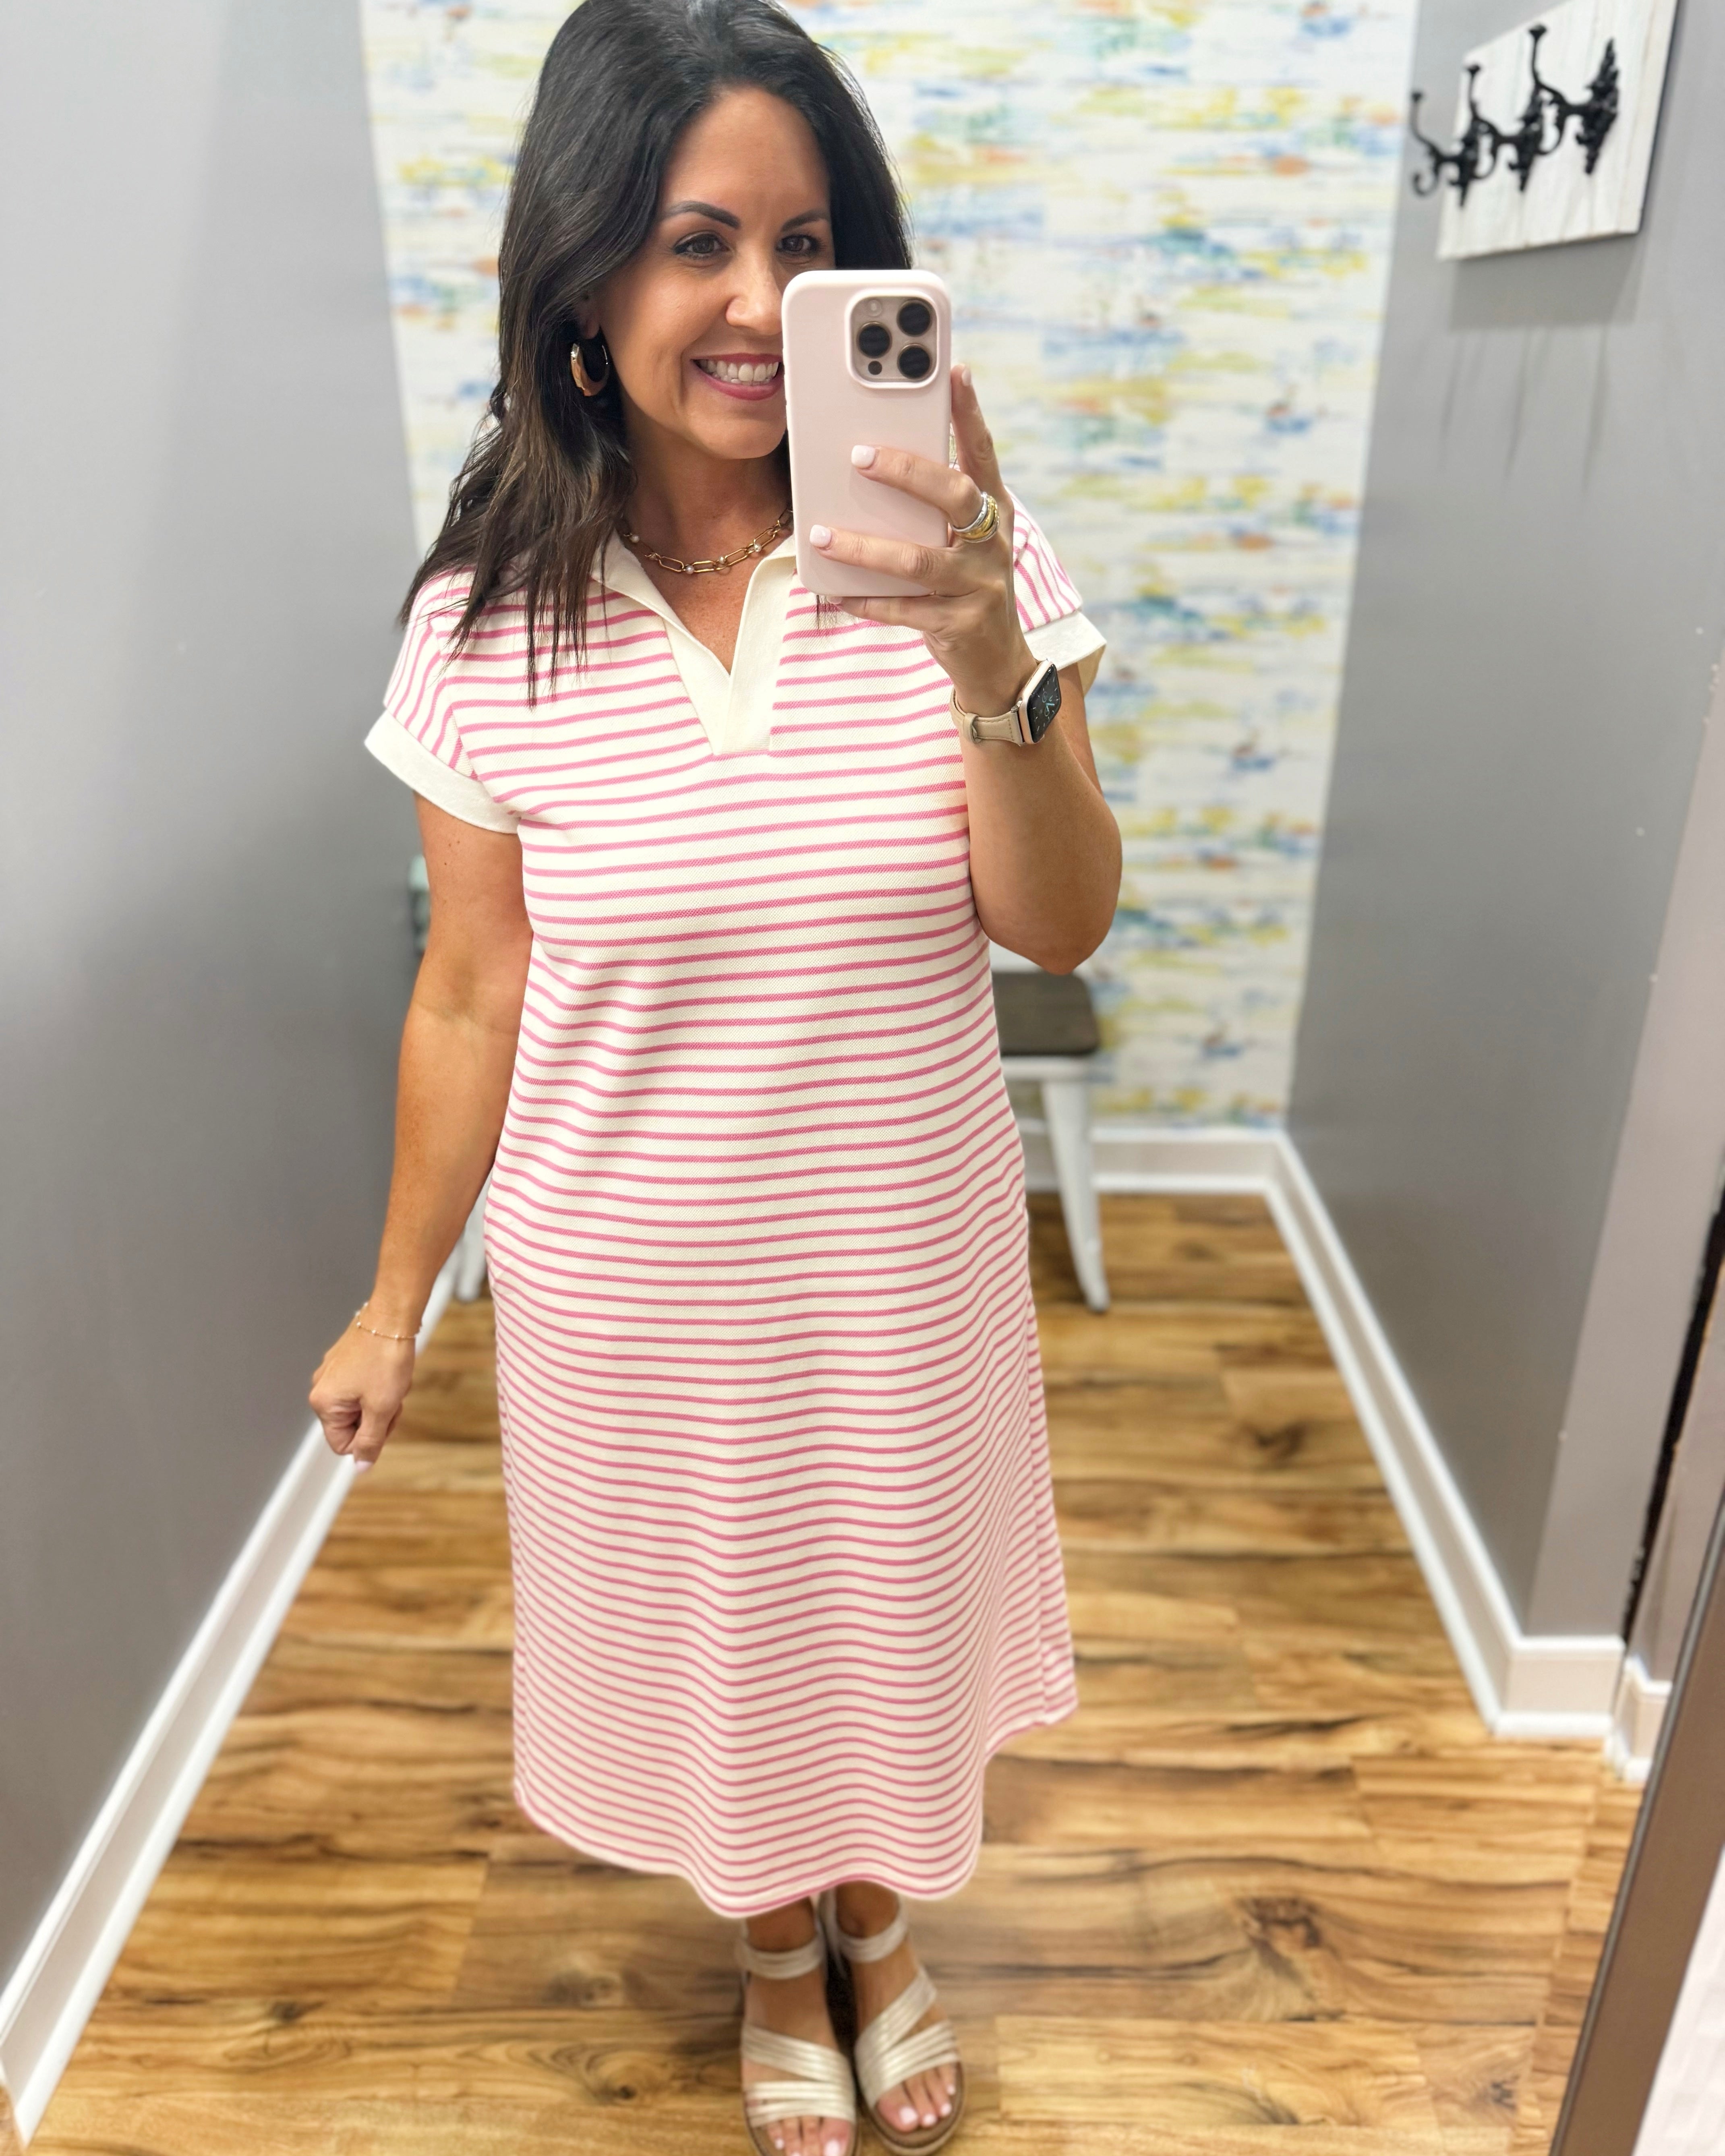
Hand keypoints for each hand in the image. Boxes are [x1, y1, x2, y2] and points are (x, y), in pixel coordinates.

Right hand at [309, 1316, 415, 1470]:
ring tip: (393, 1382)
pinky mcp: (344, 1361)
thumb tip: (361, 1467)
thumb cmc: (386, 1359)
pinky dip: (379, 1385)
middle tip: (393, 1399)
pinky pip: (363, 1386)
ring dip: (382, 1400)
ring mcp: (332, 1373)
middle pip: (352, 1425)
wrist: (392, 1316)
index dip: (369, 1439)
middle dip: (377, 1417)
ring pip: (361, 1405)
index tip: (386, 1418)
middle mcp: (321, 1388)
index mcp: (323, 1403)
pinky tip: (390, 1371)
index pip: (343, 1444)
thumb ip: (370, 1441)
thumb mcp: (382, 1409)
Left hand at [808, 364, 1035, 718]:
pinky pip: (905, 610)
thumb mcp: (962, 541)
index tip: (955, 370)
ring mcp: (980, 586)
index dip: (971, 413)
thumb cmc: (967, 588)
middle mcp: (993, 544)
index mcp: (994, 512)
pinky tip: (836, 593)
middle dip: (907, 471)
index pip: (983, 453)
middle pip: (954, 495)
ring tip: (820, 534)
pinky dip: (867, 600)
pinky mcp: (960, 625)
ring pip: (918, 558)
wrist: (997, 663)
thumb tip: (872, 462)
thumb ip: (933, 508)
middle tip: (860, 454)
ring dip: (865, 546)